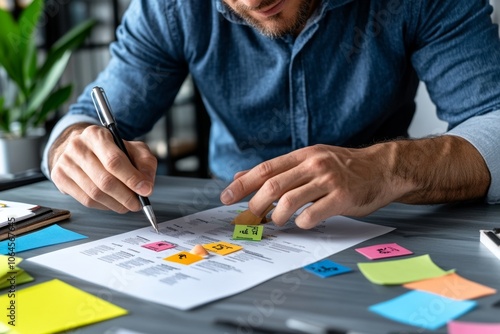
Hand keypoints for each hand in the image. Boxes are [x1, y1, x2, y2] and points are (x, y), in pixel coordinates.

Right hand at [49, 124, 156, 212]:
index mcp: (96, 135)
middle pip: (104, 180)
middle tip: (138, 204)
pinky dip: (103, 206)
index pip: (114, 161)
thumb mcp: (133, 149)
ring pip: (94, 193)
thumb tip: (146, 186)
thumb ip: (145, 164)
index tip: (146, 190)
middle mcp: (77, 147)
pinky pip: (85, 200)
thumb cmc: (111, 149)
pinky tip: (113, 203)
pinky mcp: (59, 177)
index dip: (132, 179)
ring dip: (116, 204)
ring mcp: (65, 163)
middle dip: (126, 196)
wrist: (81, 147)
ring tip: (128, 205)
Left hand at [220, 144, 405, 228]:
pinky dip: (302, 222)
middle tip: (250, 216)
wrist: (382, 168)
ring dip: (277, 215)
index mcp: (303, 155)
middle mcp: (313, 165)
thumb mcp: (311, 160)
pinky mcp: (342, 197)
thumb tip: (243, 175)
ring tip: (277, 220)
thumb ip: (281, 169)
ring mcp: (328, 180)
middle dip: (255, 203)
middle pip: (272, 185)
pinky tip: (302, 222)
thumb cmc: (344, 167)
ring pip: (289, 200)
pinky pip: (313, 214)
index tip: (226, 197)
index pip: (265, 169)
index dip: (242, 184)